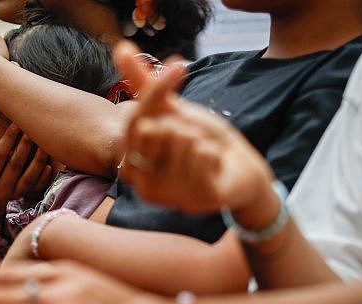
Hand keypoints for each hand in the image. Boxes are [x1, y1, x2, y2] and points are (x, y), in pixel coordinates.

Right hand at [0, 125, 51, 219]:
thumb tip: (8, 146)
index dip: (7, 140)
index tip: (16, 125)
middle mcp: (0, 189)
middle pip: (15, 165)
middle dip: (24, 146)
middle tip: (32, 129)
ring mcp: (13, 195)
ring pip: (28, 178)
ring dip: (37, 161)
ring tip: (44, 145)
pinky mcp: (23, 197)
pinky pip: (35, 189)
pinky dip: (43, 178)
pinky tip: (49, 166)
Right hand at [115, 42, 273, 214]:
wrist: (240, 169)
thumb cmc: (201, 141)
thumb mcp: (173, 112)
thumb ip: (147, 86)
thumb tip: (122, 47)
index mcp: (132, 165)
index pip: (136, 119)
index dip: (157, 90)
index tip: (179, 66)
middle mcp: (143, 185)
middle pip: (157, 129)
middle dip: (183, 124)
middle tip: (194, 140)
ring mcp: (169, 196)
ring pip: (182, 139)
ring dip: (201, 140)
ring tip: (205, 156)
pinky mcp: (195, 199)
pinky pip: (202, 153)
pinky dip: (214, 151)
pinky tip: (215, 166)